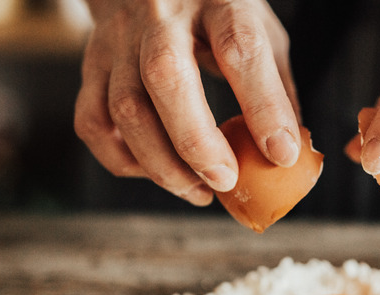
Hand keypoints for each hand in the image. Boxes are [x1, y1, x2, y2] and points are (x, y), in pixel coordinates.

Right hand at [74, 0, 299, 205]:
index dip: (263, 106)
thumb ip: (276, 88)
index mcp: (219, 1)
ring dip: (163, 164)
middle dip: (197, 143)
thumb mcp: (261, 31)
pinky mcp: (92, 62)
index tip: (282, 154)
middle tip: (225, 181)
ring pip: (126, 108)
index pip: (239, 49)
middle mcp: (163, 15)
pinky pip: (93, 121)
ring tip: (198, 191)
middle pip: (166, 77)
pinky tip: (155, 171)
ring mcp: (120, 38)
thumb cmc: (218, 11)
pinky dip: (122, 159)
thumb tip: (287, 152)